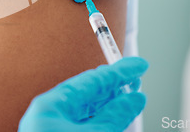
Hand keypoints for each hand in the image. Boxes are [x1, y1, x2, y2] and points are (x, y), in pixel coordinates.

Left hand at [18, 57, 147, 131]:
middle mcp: (51, 116)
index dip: (118, 71)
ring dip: (112, 104)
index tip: (139, 65)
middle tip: (137, 79)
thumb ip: (114, 116)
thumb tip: (134, 99)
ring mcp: (55, 130)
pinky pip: (85, 125)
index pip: (90, 80)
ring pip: (88, 111)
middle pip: (88, 94)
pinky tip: (118, 118)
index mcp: (51, 106)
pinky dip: (104, 120)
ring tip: (132, 97)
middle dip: (115, 87)